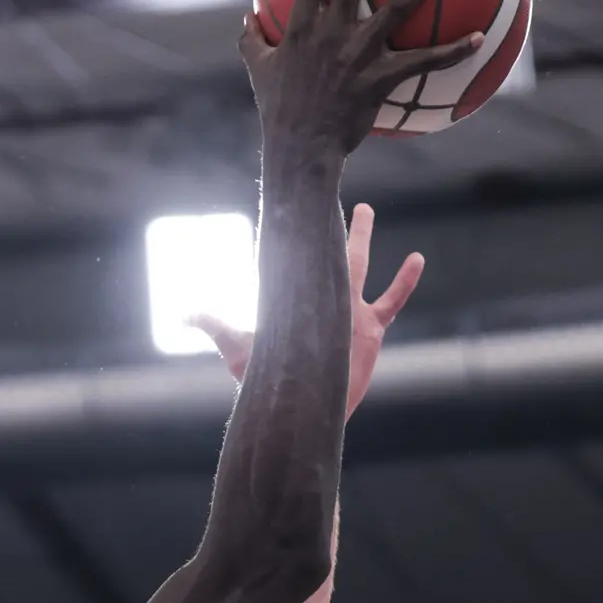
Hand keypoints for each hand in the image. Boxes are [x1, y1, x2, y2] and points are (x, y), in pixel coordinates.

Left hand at [190, 203, 422, 415]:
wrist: (303, 405)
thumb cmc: (270, 380)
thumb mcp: (237, 349)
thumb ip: (214, 327)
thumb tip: (184, 313)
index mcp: (296, 296)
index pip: (295, 256)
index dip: (295, 232)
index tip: (294, 202)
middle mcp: (322, 297)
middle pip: (328, 251)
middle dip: (330, 225)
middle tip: (332, 197)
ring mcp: (349, 310)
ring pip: (358, 264)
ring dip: (362, 238)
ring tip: (366, 211)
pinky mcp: (370, 329)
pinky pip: (393, 300)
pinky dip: (406, 280)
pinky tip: (418, 259)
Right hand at [240, 0, 481, 159]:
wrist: (301, 148)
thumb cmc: (279, 110)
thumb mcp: (257, 70)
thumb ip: (251, 39)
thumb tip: (245, 17)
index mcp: (302, 26)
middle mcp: (332, 31)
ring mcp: (359, 53)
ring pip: (397, 7)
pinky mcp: (381, 78)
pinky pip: (423, 61)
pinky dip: (453, 50)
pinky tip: (479, 37)